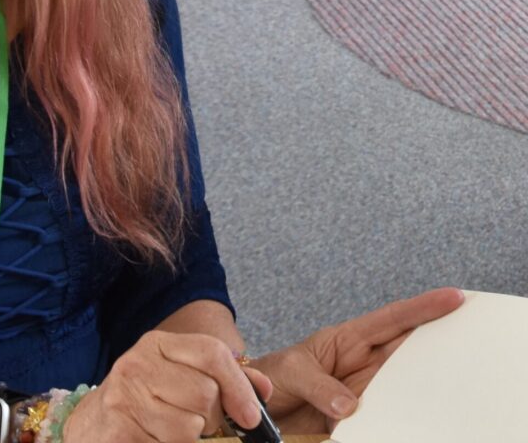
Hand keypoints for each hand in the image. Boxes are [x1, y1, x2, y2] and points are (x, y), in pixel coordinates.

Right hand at [63, 331, 272, 442]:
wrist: (91, 427)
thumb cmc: (145, 401)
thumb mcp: (179, 377)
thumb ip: (224, 379)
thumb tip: (263, 389)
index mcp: (157, 345)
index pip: (211, 353)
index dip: (239, 386)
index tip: (251, 417)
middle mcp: (137, 364)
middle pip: (206, 394)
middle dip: (211, 419)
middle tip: (196, 424)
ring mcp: (124, 398)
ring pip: (189, 428)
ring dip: (190, 440)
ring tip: (171, 432)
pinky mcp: (119, 431)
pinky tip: (157, 440)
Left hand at [251, 287, 464, 432]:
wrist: (255, 407)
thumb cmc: (272, 377)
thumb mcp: (290, 372)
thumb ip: (317, 384)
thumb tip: (350, 406)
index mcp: (347, 340)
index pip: (390, 320)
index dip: (421, 308)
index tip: (452, 297)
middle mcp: (362, 364)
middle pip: (407, 350)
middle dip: (437, 343)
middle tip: (466, 341)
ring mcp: (364, 390)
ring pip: (403, 385)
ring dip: (422, 386)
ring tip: (446, 387)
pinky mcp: (359, 418)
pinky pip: (386, 417)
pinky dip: (398, 421)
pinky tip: (411, 424)